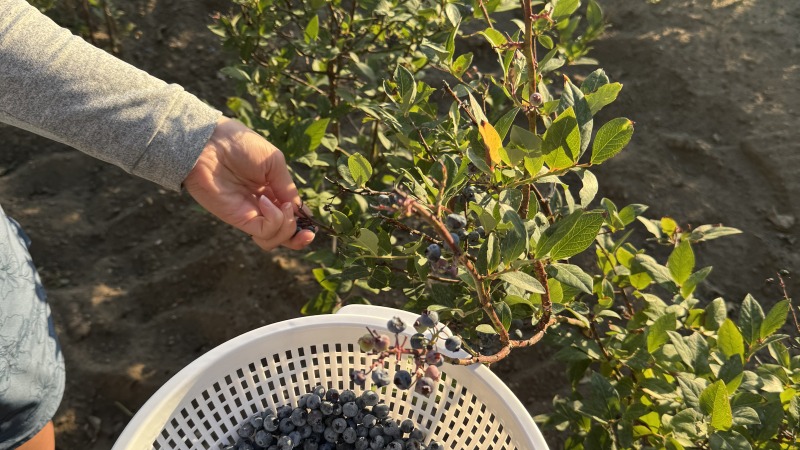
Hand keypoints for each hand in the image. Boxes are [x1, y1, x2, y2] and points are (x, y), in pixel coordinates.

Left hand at [183, 117, 314, 250]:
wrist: (210, 143)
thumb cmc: (240, 145)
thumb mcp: (274, 162)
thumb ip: (287, 187)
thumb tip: (299, 210)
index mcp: (272, 190)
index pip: (292, 215)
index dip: (304, 223)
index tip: (311, 224)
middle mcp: (263, 206)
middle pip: (285, 233)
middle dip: (300, 237)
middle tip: (306, 231)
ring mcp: (250, 214)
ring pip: (276, 238)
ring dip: (287, 227)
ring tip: (282, 207)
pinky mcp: (238, 219)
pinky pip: (264, 232)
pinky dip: (274, 220)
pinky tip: (267, 202)